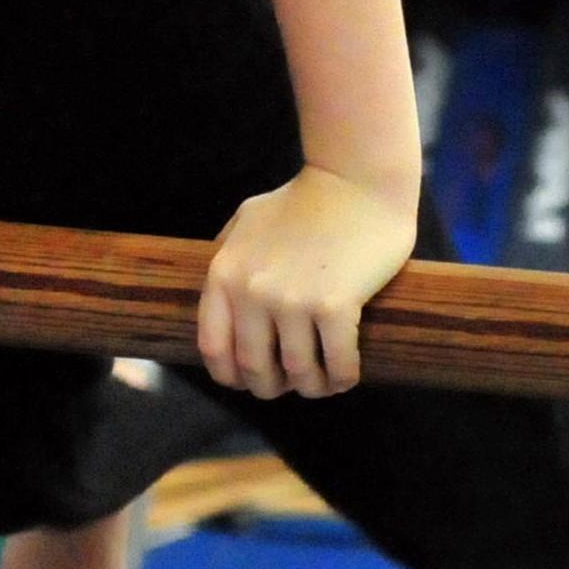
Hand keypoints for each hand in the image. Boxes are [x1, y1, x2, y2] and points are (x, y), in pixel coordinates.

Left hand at [198, 167, 416, 398]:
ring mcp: (291, 300)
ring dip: (312, 387)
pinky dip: (341, 378)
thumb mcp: (247, 220)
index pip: (213, 347)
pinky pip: (336, 364)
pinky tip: (346, 375)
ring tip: (323, 382)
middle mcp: (251, 291)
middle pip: (254, 368)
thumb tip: (217, 291)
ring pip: (298, 372)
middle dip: (274, 387)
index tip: (248, 381)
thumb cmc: (303, 200)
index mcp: (224, 273)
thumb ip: (227, 253)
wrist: (355, 181)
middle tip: (292, 384)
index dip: (230, 376)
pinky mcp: (333, 306)